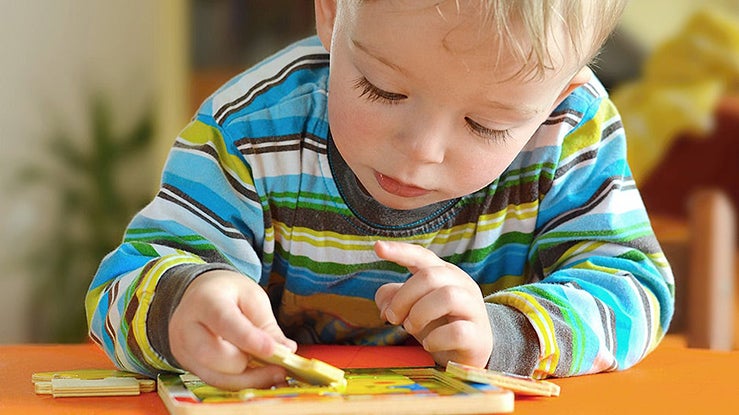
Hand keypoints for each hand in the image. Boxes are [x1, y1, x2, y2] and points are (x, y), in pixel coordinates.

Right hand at [169, 270, 296, 389]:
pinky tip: (259, 377)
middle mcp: (186, 326)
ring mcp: (182, 349)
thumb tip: (286, 351)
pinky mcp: (188, 365)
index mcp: (205, 301)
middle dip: (247, 365)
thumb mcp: (253, 298)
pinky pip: (215, 382)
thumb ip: (267, 326)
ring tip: (274, 374)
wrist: (201, 294)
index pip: (224, 322)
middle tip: (278, 364)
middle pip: (212, 355)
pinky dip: (240, 383)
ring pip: (214, 376)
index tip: (275, 351)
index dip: (249, 340)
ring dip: (248, 380)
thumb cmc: (230, 294)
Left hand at [374, 241, 492, 367]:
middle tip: (392, 318)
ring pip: (448, 296)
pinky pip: (457, 332)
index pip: (422, 255)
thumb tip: (385, 306)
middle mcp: (462, 284)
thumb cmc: (437, 325)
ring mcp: (473, 308)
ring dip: (419, 314)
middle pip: (429, 276)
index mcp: (444, 273)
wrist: (466, 356)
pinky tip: (429, 345)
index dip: (400, 251)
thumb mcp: (411, 308)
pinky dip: (435, 339)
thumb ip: (394, 298)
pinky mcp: (478, 335)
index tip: (377, 247)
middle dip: (403, 297)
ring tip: (411, 328)